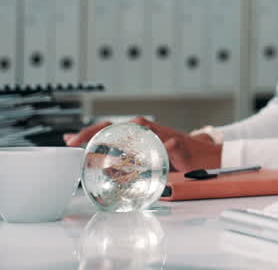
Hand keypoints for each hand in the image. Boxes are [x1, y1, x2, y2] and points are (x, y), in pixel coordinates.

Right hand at [65, 117, 221, 171]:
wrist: (204, 154)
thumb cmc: (195, 153)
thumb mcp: (187, 154)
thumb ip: (178, 150)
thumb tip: (170, 144)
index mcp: (147, 129)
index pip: (114, 127)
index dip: (93, 133)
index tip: (78, 140)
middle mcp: (140, 130)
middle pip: (106, 130)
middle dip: (86, 136)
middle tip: (69, 145)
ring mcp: (139, 138)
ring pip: (110, 137)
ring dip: (93, 143)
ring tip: (73, 150)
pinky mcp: (140, 147)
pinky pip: (118, 147)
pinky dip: (104, 150)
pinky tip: (89, 155)